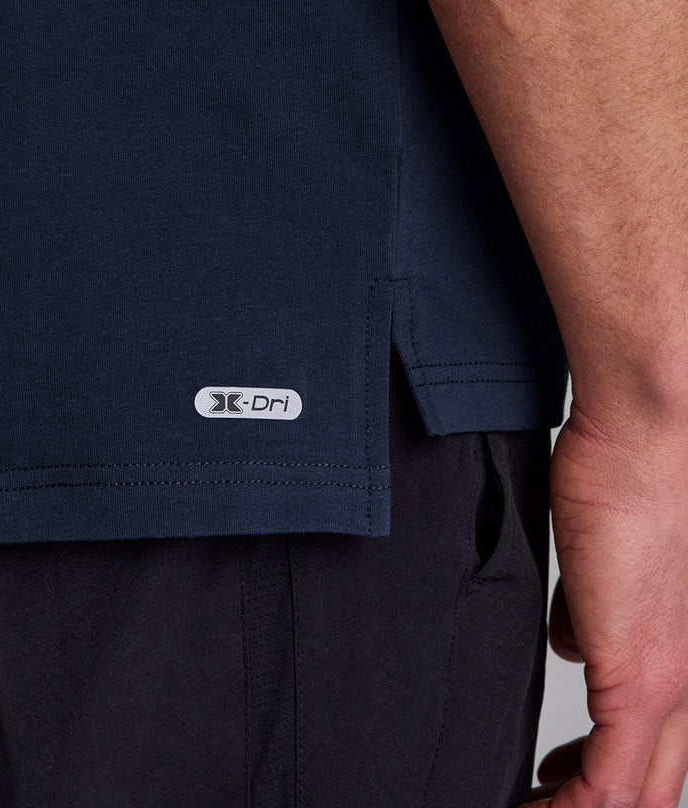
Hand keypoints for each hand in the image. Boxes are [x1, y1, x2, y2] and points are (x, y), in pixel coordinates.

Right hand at [517, 407, 687, 807]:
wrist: (649, 436)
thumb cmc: (629, 479)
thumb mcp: (602, 563)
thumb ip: (587, 613)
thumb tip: (570, 639)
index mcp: (685, 657)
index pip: (661, 748)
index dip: (611, 777)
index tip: (562, 777)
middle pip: (658, 784)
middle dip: (596, 804)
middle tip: (546, 801)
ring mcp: (673, 683)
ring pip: (641, 789)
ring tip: (535, 806)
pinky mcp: (639, 675)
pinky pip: (611, 775)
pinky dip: (573, 805)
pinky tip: (539, 803)